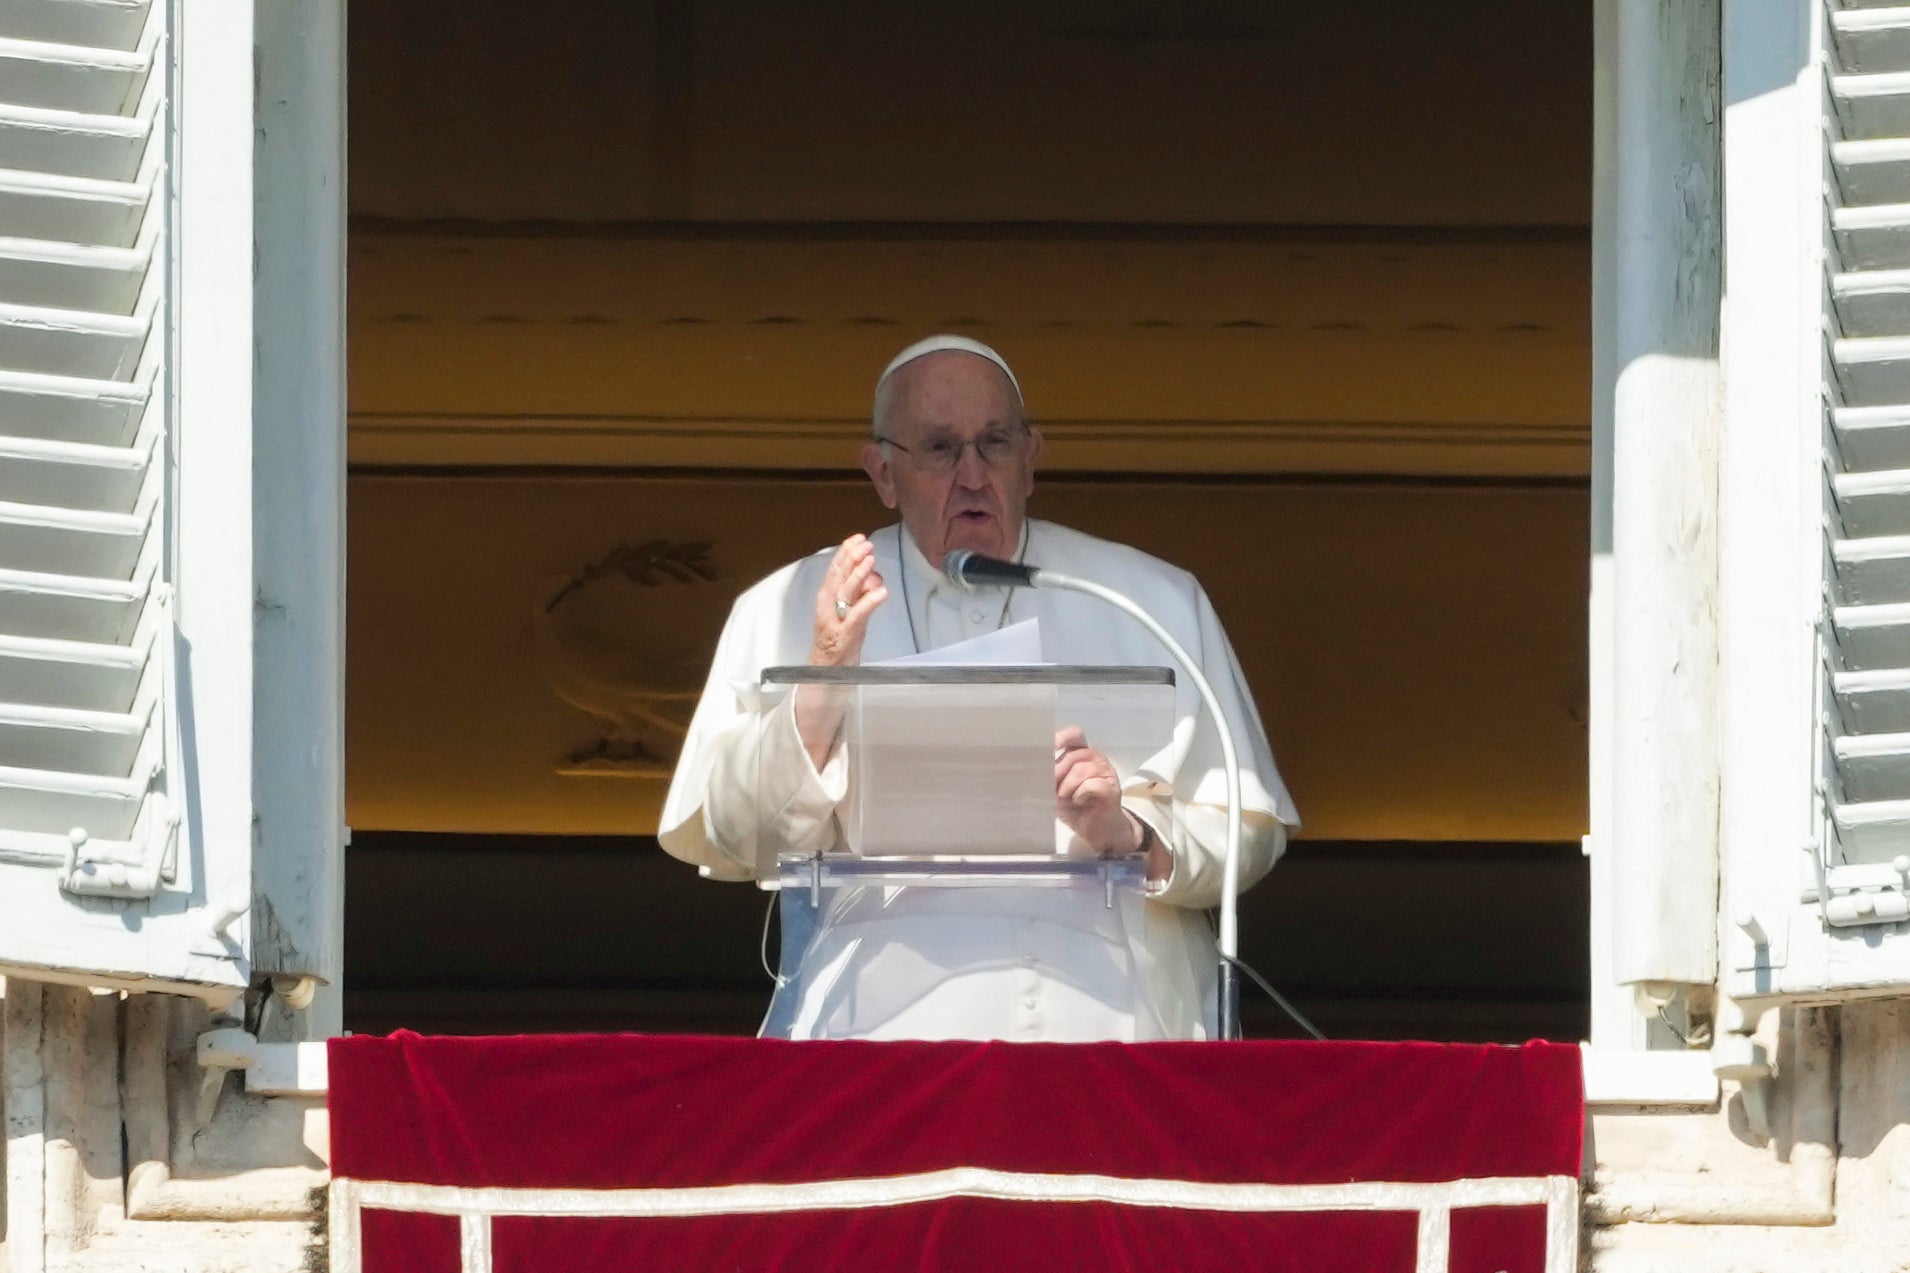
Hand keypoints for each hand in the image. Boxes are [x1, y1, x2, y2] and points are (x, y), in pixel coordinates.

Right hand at [809, 533, 886, 666]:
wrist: (828, 670)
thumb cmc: (841, 638)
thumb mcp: (849, 610)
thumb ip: (859, 592)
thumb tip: (873, 574)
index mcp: (828, 596)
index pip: (836, 569)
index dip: (846, 552)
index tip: (859, 537)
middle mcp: (828, 605)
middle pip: (839, 577)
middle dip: (853, 558)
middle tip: (866, 544)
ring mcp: (836, 619)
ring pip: (846, 592)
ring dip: (859, 575)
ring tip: (870, 560)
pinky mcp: (846, 634)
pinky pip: (858, 615)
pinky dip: (869, 602)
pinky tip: (881, 593)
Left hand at [1053, 726, 1142, 855]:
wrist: (1095, 829)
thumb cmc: (1075, 807)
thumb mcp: (1056, 789)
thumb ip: (1049, 776)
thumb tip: (1033, 768)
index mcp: (1081, 754)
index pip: (1074, 736)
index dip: (1061, 738)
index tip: (1048, 746)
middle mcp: (1095, 758)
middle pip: (1072, 756)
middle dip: (1058, 773)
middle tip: (1055, 789)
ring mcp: (1106, 771)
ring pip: (1081, 770)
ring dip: (1068, 787)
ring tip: (1069, 798)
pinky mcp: (1112, 788)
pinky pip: (1090, 785)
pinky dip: (1080, 795)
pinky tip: (1081, 802)